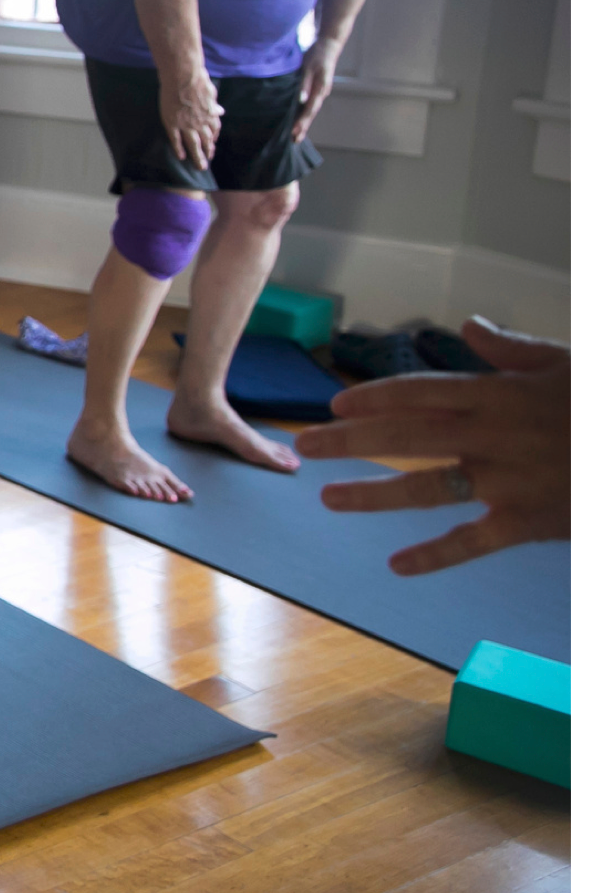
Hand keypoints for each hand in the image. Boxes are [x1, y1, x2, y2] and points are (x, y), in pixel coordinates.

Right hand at [158, 67, 222, 170]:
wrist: (182, 78)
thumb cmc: (198, 81)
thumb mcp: (211, 92)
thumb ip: (214, 104)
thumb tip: (220, 111)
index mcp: (210, 114)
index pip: (214, 130)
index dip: (214, 138)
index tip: (213, 143)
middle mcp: (200, 122)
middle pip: (206, 141)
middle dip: (208, 152)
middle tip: (207, 162)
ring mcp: (186, 124)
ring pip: (193, 144)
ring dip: (197, 156)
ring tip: (199, 166)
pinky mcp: (172, 123)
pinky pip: (175, 139)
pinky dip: (179, 149)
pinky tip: (181, 157)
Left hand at [289, 38, 340, 143]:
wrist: (329, 46)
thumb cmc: (317, 55)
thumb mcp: (309, 67)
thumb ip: (304, 84)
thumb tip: (301, 100)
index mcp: (320, 88)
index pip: (310, 109)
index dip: (302, 121)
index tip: (294, 132)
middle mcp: (322, 92)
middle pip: (311, 113)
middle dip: (303, 127)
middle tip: (295, 141)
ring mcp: (320, 91)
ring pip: (311, 110)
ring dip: (304, 122)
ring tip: (296, 136)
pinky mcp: (317, 89)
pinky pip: (310, 104)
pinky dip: (304, 114)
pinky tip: (298, 119)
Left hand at [293, 318, 568, 574]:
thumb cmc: (604, 404)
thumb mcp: (568, 363)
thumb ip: (513, 349)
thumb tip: (472, 326)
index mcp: (500, 394)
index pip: (420, 391)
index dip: (374, 398)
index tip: (335, 405)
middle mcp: (494, 435)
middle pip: (406, 436)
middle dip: (350, 441)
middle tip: (305, 447)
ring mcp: (509, 481)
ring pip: (427, 488)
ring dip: (373, 493)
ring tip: (327, 498)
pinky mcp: (528, 521)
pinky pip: (473, 541)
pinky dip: (434, 555)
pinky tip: (397, 565)